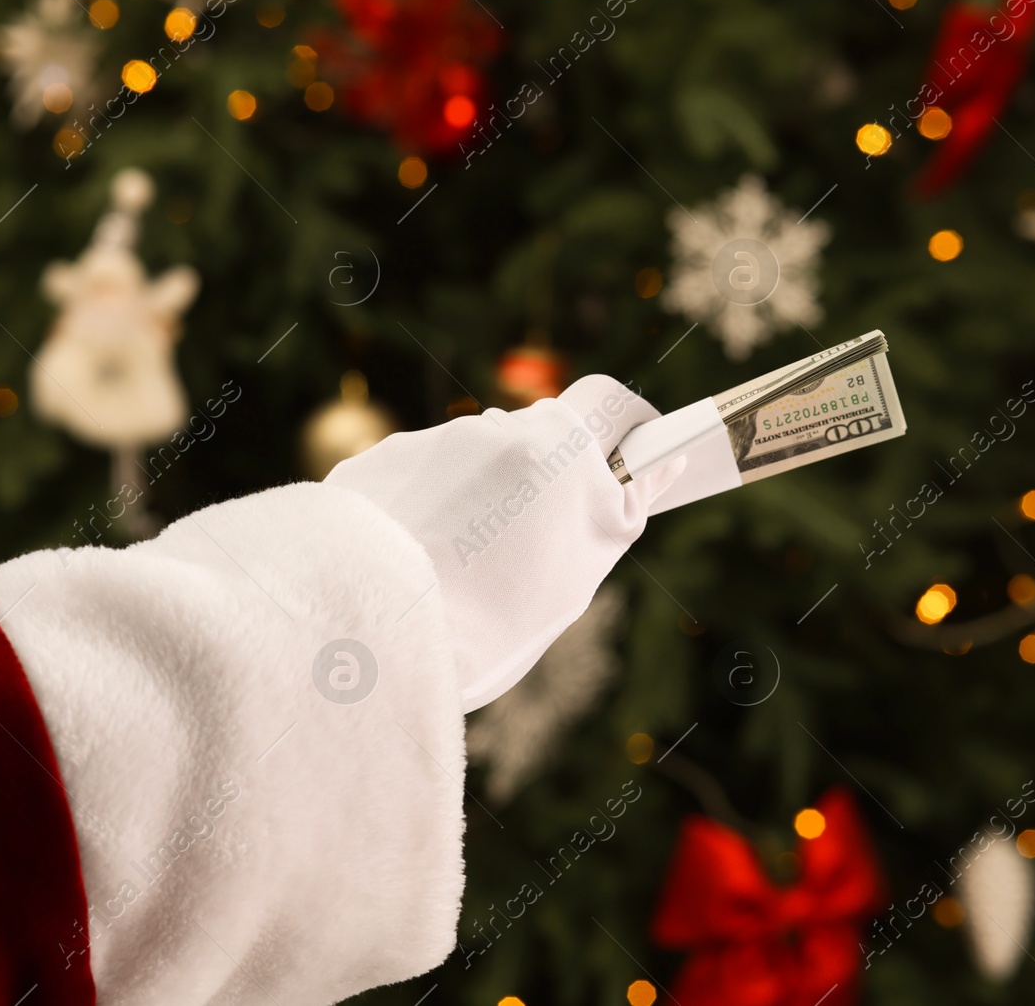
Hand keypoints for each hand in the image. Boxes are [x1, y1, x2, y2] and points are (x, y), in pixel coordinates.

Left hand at [325, 375, 683, 710]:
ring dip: (479, 498)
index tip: (633, 456)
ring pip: (474, 460)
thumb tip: (661, 465)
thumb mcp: (581, 572)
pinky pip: (420, 478)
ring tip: (463, 571)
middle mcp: (494, 428)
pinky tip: (418, 562)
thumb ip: (619, 510)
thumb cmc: (491, 619)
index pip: (609, 401)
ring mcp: (429, 440)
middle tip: (535, 546)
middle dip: (544, 477)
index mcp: (558, 447)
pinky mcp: (377, 461)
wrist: (373, 633)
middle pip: (537, 438)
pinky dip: (426, 511)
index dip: (626, 425)